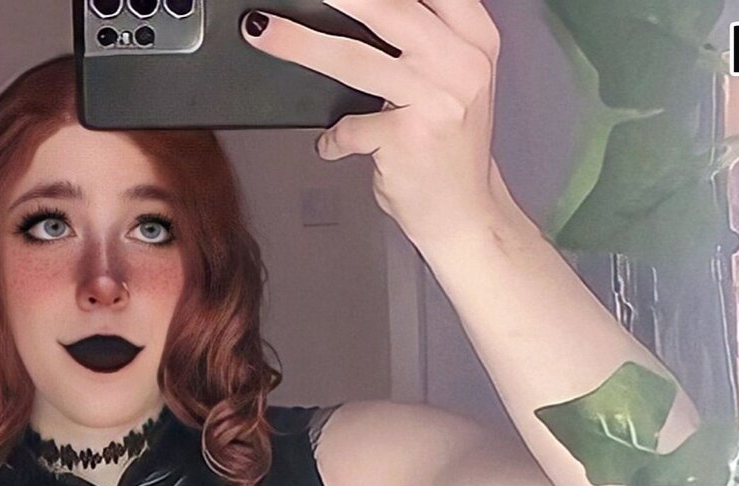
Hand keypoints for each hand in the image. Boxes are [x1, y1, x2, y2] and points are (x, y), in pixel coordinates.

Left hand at [242, 0, 506, 247]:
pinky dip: (333, 138)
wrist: (464, 212)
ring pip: (353, 59)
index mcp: (475, 39)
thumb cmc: (449, 144)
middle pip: (389, 7)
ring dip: (299, 43)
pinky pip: (349, 127)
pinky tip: (333, 145)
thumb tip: (358, 6)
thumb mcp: (452, 78)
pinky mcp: (407, 139)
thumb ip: (422, 35)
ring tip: (263, 30)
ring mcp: (436, 101)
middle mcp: (461, 64)